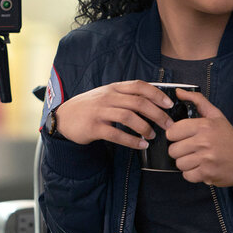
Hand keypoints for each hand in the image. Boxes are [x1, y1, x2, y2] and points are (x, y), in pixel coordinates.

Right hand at [53, 80, 174, 148]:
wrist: (64, 118)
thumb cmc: (89, 107)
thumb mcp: (106, 95)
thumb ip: (125, 96)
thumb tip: (151, 101)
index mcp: (113, 88)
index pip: (139, 86)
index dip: (156, 94)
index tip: (169, 104)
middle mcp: (108, 97)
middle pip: (138, 103)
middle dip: (157, 114)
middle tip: (169, 125)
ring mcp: (100, 112)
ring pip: (129, 117)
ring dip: (145, 128)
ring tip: (152, 136)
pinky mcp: (94, 128)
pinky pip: (116, 135)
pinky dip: (132, 141)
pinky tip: (140, 145)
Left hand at [167, 89, 232, 186]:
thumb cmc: (229, 137)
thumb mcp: (216, 115)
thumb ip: (197, 100)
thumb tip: (178, 92)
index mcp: (204, 125)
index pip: (172, 131)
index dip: (175, 135)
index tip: (183, 137)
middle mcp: (204, 141)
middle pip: (173, 150)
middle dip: (180, 150)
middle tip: (191, 149)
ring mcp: (205, 159)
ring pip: (178, 163)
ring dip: (185, 163)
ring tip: (196, 159)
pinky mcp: (207, 174)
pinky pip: (186, 175)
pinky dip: (191, 174)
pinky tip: (200, 168)